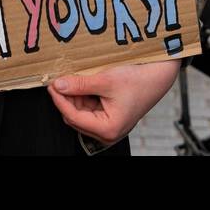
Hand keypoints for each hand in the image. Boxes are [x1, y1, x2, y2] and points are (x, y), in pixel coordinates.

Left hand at [48, 59, 179, 145]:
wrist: (159, 76)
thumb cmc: (139, 80)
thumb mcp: (106, 80)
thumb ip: (80, 84)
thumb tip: (58, 85)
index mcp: (108, 129)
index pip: (73, 116)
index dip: (59, 99)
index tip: (51, 84)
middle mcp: (108, 133)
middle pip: (75, 117)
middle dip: (67, 98)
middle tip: (60, 78)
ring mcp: (109, 126)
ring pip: (81, 112)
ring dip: (75, 96)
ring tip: (75, 77)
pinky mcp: (110, 118)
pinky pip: (89, 109)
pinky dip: (84, 96)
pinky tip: (85, 82)